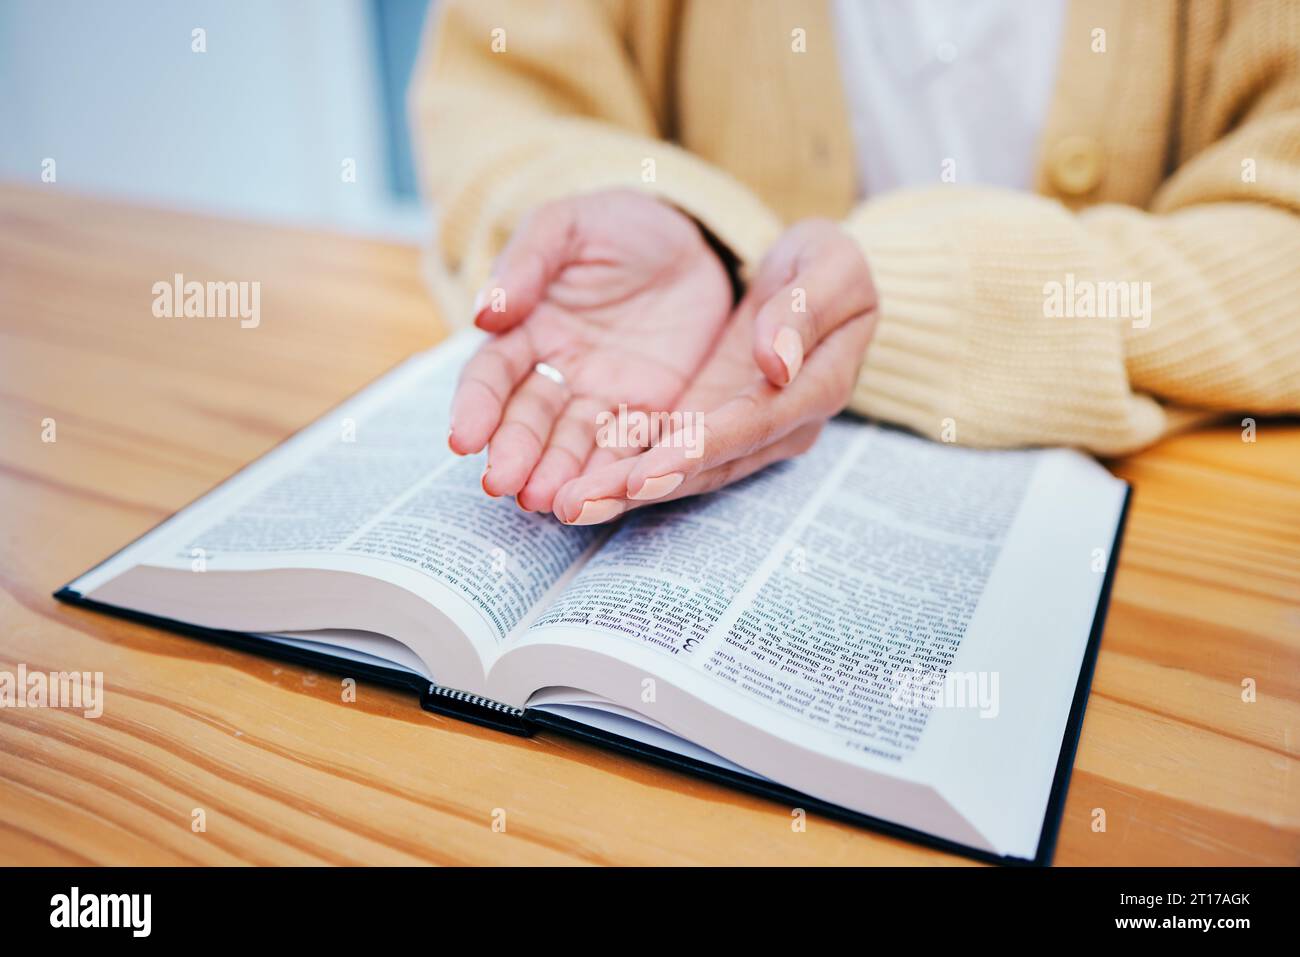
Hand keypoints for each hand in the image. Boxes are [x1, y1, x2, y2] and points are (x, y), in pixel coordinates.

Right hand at [448, 190, 733, 512]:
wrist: (694, 240)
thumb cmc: (620, 226)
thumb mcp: (570, 226)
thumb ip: (528, 261)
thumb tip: (484, 312)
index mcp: (526, 329)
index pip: (491, 374)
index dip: (475, 406)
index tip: (461, 438)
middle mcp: (558, 372)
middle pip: (529, 418)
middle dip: (513, 452)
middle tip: (502, 484)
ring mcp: (604, 397)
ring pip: (574, 443)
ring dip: (556, 474)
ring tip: (544, 502)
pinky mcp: (651, 411)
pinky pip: (631, 445)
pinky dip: (614, 473)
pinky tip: (601, 497)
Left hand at [549, 219, 876, 523]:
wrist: (811, 280)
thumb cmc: (824, 266)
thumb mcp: (830, 264)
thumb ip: (806, 308)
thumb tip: (776, 361)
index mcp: (816, 386)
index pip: (755, 424)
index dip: (701, 448)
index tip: (648, 468)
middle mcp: (779, 425)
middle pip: (708, 464)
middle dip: (643, 486)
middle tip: (579, 504)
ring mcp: (741, 431)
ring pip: (681, 469)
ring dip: (623, 489)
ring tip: (566, 505)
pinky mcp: (708, 424)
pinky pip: (664, 450)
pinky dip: (622, 467)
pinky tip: (575, 481)